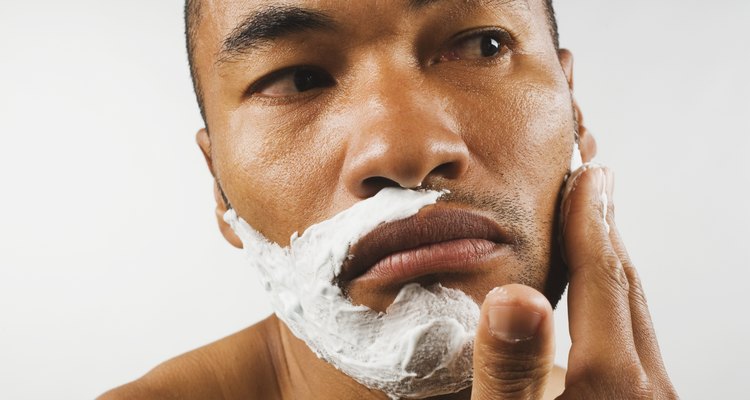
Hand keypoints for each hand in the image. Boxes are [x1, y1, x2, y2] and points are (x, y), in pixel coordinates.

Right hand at [470, 166, 677, 398]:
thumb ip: (510, 368)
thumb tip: (513, 298)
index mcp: (613, 382)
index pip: (601, 279)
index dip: (588, 222)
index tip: (585, 176)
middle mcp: (644, 386)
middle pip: (626, 288)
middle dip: (605, 230)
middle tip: (593, 182)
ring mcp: (647, 399)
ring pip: (632, 312)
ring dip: (608, 263)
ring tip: (589, 227)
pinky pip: (630, 337)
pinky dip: (608, 299)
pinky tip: (586, 298)